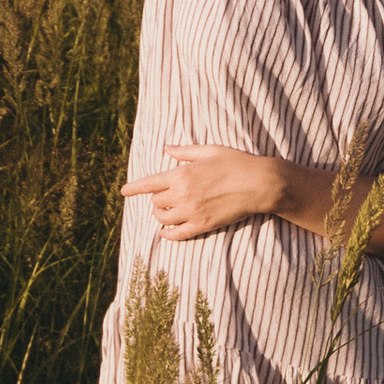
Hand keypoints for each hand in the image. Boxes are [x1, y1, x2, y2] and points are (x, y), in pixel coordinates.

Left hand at [129, 148, 289, 240]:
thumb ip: (185, 151)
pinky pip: (175, 234)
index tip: (124, 191)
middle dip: (157, 199)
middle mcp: (182, 194)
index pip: (149, 183)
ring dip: (161, 215)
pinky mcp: (202, 226)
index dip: (134, 188)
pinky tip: (167, 230)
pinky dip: (167, 233)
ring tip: (168, 212)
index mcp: (182, 173)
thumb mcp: (209, 151)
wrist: (259, 184)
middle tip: (165, 197)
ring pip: (162, 218)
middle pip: (155, 201)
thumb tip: (166, 148)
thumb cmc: (236, 162)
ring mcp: (192, 211)